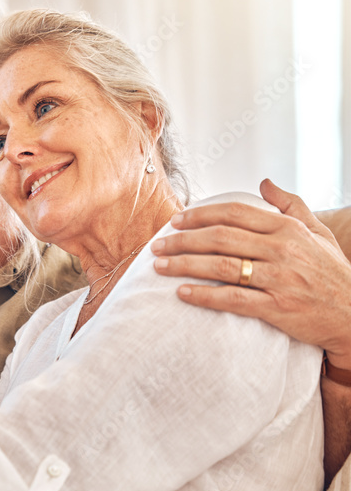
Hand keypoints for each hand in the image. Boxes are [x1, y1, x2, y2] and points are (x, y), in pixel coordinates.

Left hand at [152, 179, 350, 367]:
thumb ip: (291, 205)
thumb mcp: (318, 233)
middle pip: (221, 238)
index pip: (234, 213)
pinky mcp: (277, 308)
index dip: (201, 215)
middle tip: (157, 245)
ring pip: (222, 267)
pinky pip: (233, 300)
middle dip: (183, 240)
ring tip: (160, 266)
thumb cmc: (333, 273)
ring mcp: (279, 279)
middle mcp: (283, 250)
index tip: (176, 220)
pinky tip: (182, 293)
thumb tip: (264, 183)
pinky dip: (205, 296)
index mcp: (288, 229)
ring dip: (185, 265)